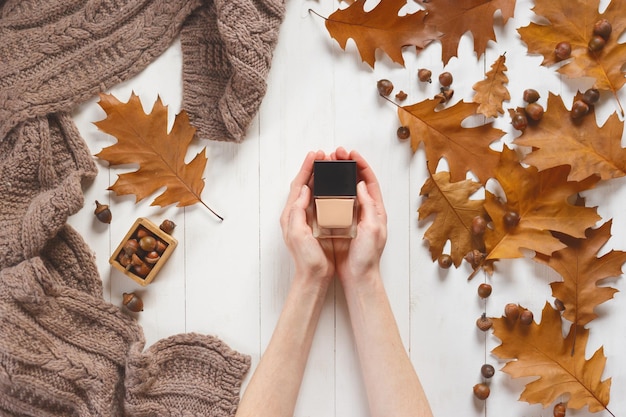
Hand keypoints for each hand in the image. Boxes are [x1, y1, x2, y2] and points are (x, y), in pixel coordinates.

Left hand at [280, 150, 334, 285]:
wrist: (313, 276)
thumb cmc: (306, 259)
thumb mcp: (297, 234)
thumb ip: (298, 211)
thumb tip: (304, 190)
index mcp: (290, 215)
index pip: (298, 185)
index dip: (306, 169)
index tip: (315, 155)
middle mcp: (296, 214)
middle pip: (303, 184)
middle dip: (312, 169)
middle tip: (322, 155)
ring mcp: (306, 219)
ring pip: (311, 191)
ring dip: (318, 177)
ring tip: (327, 165)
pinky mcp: (315, 225)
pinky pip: (319, 202)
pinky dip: (324, 190)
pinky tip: (332, 186)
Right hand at [331, 147, 386, 287]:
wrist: (358, 277)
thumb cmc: (368, 256)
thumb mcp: (373, 228)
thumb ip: (368, 206)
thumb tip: (360, 184)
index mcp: (376, 210)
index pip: (369, 181)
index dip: (361, 165)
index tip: (350, 154)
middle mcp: (364, 210)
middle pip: (355, 181)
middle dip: (347, 166)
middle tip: (335, 154)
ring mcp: (351, 217)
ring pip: (343, 190)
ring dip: (335, 176)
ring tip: (327, 164)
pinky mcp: (339, 224)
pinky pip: (332, 203)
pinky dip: (326, 192)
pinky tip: (319, 185)